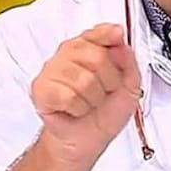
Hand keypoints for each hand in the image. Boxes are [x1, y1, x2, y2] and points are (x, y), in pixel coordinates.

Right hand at [31, 23, 141, 166]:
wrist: (88, 139)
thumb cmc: (105, 111)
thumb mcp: (129, 86)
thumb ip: (129, 61)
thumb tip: (120, 43)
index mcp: (90, 46)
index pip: (99, 32)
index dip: (109, 34)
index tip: (117, 35)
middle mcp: (69, 53)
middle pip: (97, 57)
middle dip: (109, 81)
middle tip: (104, 91)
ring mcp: (52, 69)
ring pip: (83, 80)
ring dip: (93, 98)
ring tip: (89, 102)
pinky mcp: (41, 89)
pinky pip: (68, 96)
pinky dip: (79, 108)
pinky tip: (76, 109)